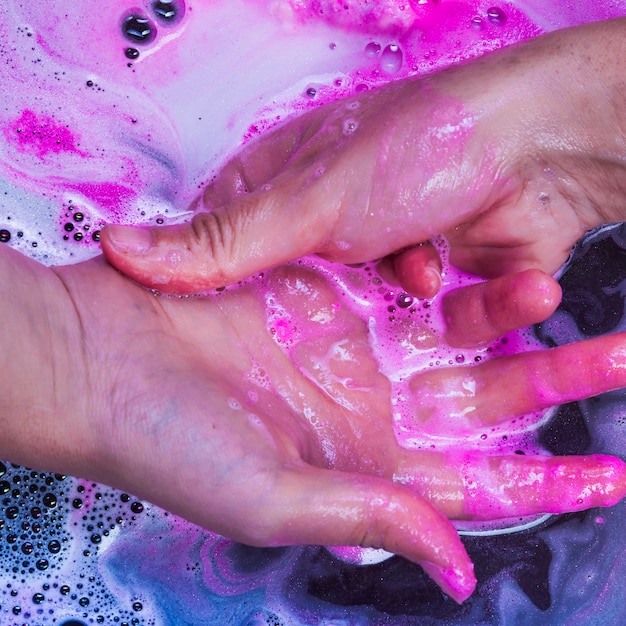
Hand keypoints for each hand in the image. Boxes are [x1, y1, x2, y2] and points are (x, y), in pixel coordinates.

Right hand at [4, 245, 625, 602]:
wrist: (103, 358)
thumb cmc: (169, 439)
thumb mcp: (271, 496)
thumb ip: (365, 520)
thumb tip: (453, 571)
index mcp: (361, 464)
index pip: (476, 482)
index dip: (549, 484)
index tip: (616, 480)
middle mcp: (369, 402)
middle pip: (487, 400)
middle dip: (560, 388)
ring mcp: (357, 341)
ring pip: (467, 337)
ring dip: (528, 332)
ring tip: (597, 328)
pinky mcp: (337, 290)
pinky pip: (421, 287)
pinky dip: (470, 288)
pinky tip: (521, 281)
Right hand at [99, 19, 625, 295]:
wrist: (544, 146)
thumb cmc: (422, 146)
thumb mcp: (309, 200)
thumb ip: (223, 242)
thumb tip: (116, 249)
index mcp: (283, 192)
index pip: (225, 256)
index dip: (224, 298)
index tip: (229, 335)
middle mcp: (329, 226)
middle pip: (298, 298)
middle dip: (321, 316)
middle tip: (328, 335)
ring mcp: (384, 256)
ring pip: (368, 318)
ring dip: (399, 305)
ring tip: (420, 273)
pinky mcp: (438, 280)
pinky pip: (431, 321)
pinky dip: (452, 306)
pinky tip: (462, 277)